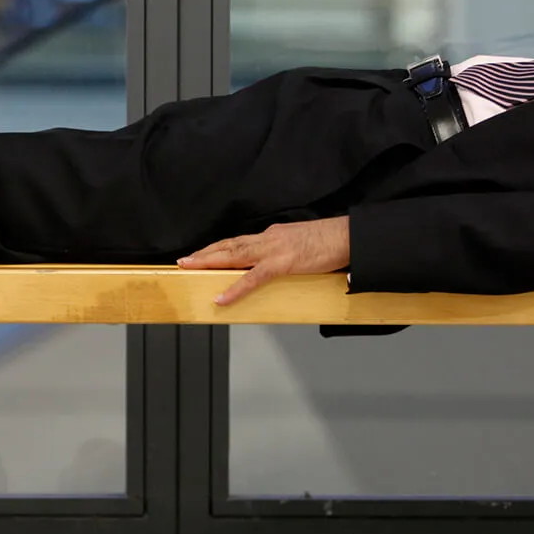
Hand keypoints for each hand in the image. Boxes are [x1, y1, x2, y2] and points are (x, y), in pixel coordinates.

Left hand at [176, 216, 350, 305]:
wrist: (350, 236)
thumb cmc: (331, 242)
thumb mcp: (301, 245)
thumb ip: (284, 254)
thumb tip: (274, 267)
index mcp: (272, 236)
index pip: (238, 241)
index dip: (217, 247)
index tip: (200, 253)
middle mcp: (269, 238)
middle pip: (229, 245)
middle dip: (204, 253)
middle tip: (183, 261)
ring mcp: (274, 249)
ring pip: (234, 254)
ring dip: (209, 261)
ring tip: (190, 268)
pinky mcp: (284, 263)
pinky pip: (254, 278)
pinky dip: (236, 288)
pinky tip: (222, 297)